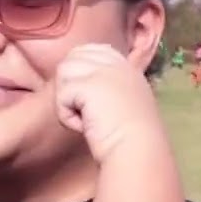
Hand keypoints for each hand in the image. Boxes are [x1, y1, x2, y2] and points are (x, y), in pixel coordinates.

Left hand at [55, 44, 161, 160]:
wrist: (138, 151)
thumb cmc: (132, 138)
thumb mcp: (125, 102)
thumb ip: (108, 86)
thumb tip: (78, 84)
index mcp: (126, 66)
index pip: (90, 50)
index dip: (79, 72)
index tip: (88, 100)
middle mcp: (115, 63)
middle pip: (72, 59)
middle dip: (70, 86)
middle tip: (85, 111)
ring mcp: (103, 71)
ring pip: (63, 73)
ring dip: (67, 100)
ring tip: (85, 119)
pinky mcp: (89, 85)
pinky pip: (62, 95)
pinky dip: (67, 116)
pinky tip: (84, 127)